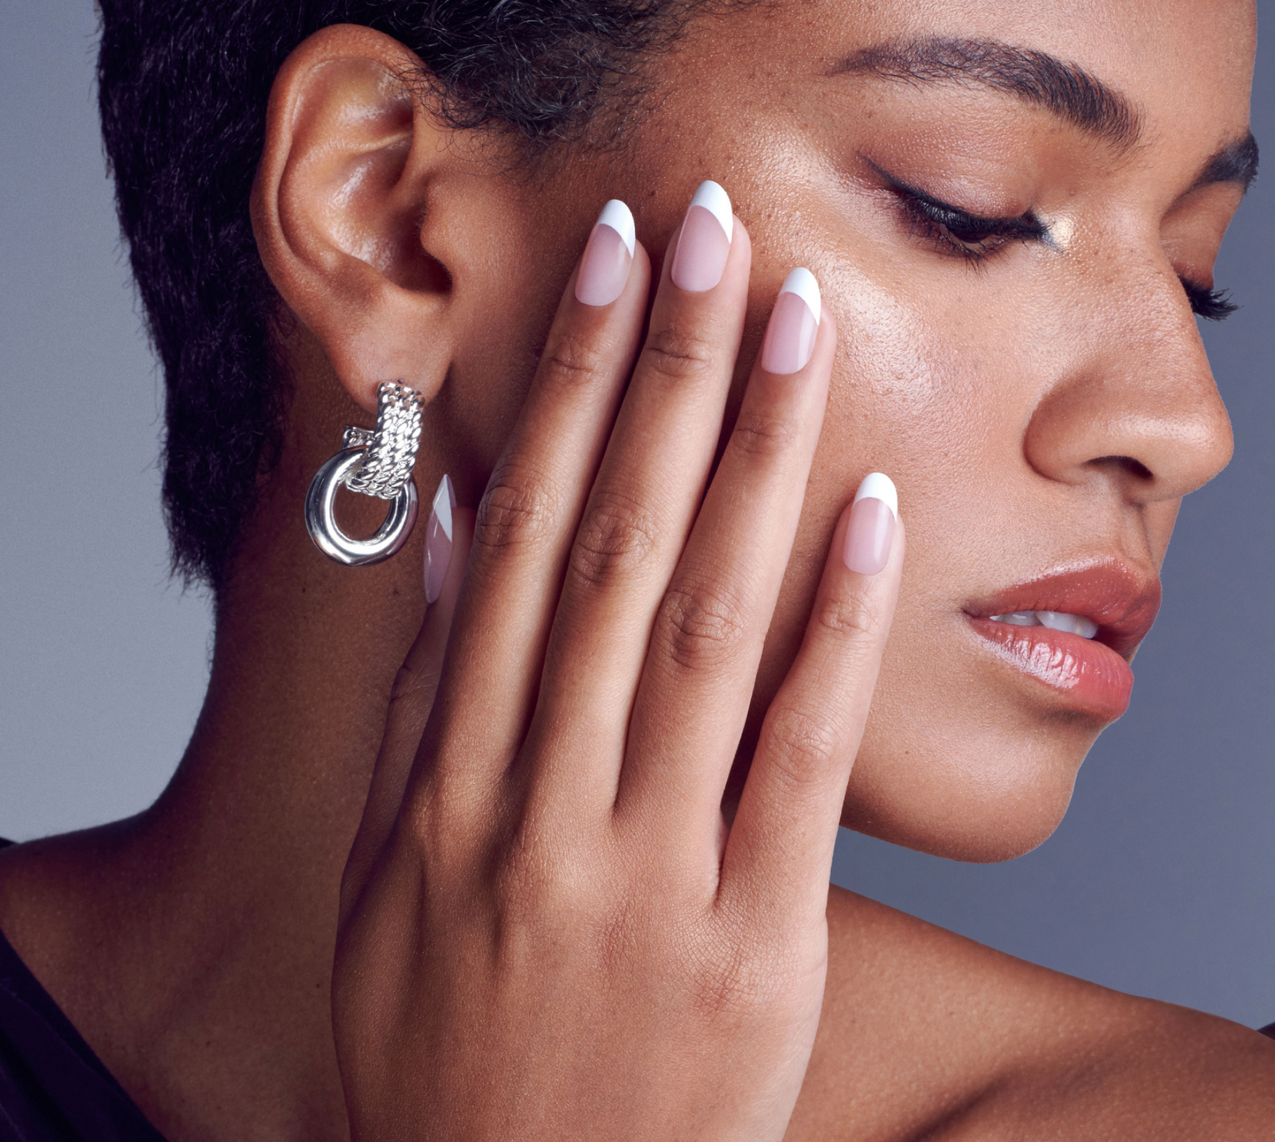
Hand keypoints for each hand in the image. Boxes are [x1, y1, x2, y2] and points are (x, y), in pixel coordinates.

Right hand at [333, 188, 900, 1141]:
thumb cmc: (468, 1052)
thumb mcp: (400, 886)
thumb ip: (437, 710)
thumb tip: (465, 532)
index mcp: (446, 790)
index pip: (520, 544)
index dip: (571, 394)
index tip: (615, 264)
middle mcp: (533, 813)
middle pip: (608, 552)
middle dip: (663, 377)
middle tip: (711, 222)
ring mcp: (641, 878)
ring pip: (701, 626)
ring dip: (754, 456)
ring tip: (796, 313)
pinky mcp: (750, 947)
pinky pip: (794, 762)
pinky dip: (834, 630)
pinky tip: (874, 512)